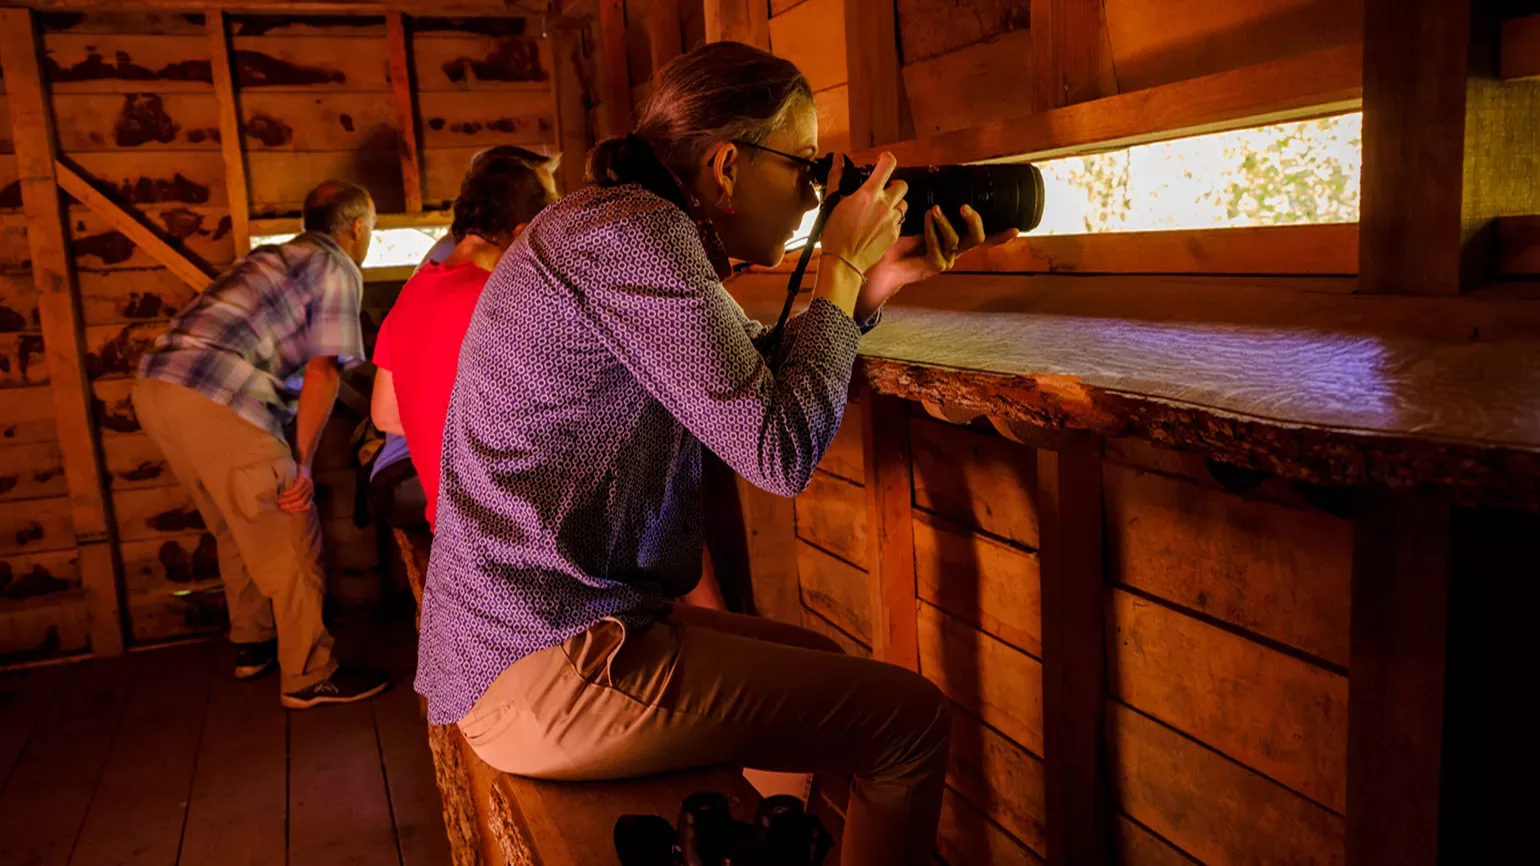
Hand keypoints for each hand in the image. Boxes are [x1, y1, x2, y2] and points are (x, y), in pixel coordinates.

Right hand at [276, 464, 314, 513]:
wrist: (305, 465)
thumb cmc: (300, 478)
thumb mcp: (301, 489)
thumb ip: (298, 496)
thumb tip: (286, 505)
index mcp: (311, 495)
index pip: (306, 506)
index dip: (297, 509)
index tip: (288, 511)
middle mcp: (311, 491)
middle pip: (301, 502)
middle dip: (290, 506)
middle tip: (281, 506)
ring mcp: (308, 485)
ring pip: (298, 496)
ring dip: (287, 499)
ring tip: (279, 500)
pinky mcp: (304, 479)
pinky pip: (296, 488)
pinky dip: (289, 492)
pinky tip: (284, 493)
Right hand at [818, 152, 906, 276]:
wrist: (843, 261)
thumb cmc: (834, 233)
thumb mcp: (832, 202)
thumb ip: (837, 177)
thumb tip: (838, 158)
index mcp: (868, 194)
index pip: (888, 165)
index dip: (886, 158)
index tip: (881, 161)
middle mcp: (884, 205)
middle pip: (902, 185)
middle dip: (893, 185)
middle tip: (881, 191)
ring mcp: (892, 221)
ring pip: (904, 204)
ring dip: (895, 203)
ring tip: (881, 210)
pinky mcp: (894, 234)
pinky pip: (900, 221)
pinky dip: (893, 220)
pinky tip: (879, 225)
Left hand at [856, 204, 1017, 320]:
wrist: (879, 259)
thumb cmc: (898, 238)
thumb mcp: (918, 218)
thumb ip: (932, 208)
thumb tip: (938, 184)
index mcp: (954, 239)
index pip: (981, 237)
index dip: (999, 235)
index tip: (1016, 229)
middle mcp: (954, 251)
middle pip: (978, 238)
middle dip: (974, 220)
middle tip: (965, 207)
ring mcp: (946, 260)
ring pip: (956, 240)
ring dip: (945, 222)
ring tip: (933, 210)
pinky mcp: (935, 266)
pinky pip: (939, 246)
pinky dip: (931, 231)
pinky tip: (924, 221)